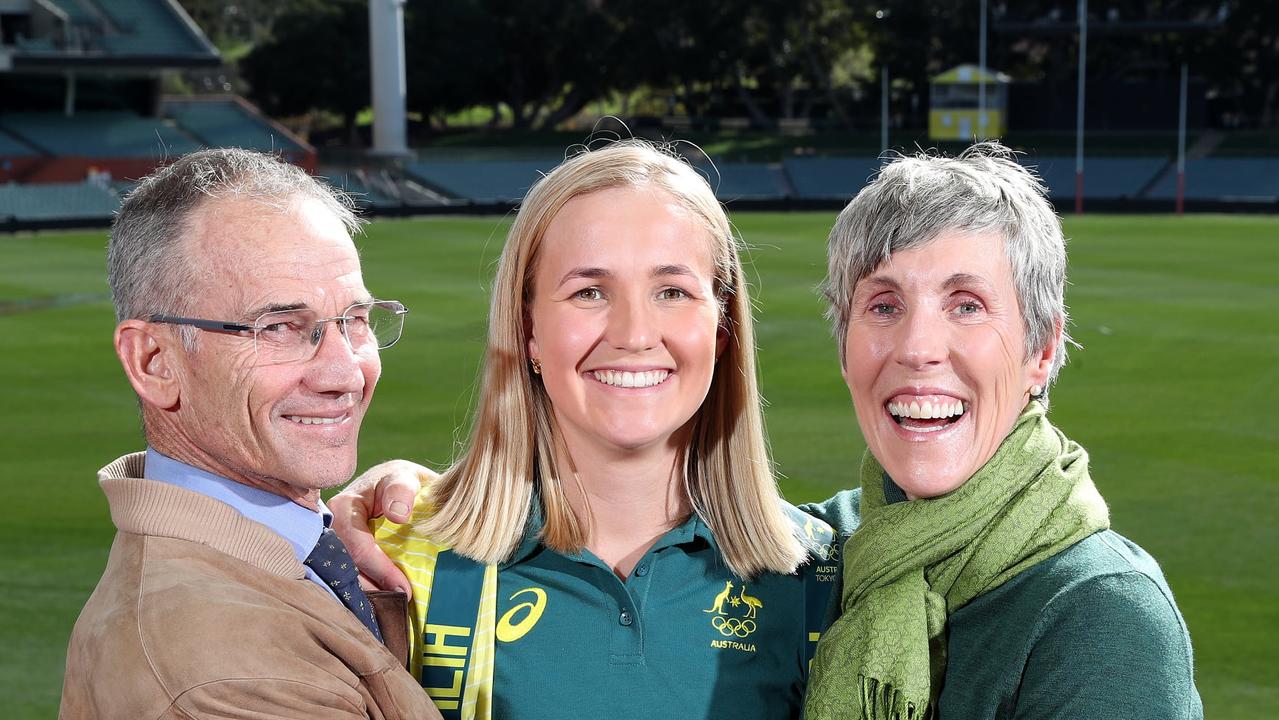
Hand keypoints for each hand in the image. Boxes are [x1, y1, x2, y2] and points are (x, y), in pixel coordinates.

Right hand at [330, 459, 433, 598]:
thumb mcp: (403, 475)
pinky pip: (347, 580)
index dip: (380, 570)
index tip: (405, 589)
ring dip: (368, 597)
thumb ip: (401, 489)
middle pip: (345, 569)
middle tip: (398, 608)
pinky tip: (381, 606)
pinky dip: (365, 593)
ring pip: (343, 580)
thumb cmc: (398, 480)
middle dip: (372, 591)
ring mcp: (333, 546)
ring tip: (391, 612)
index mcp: (343, 508)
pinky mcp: (338, 558)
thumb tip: (398, 515)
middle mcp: (331, 530)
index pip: (357, 547)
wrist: (394, 485)